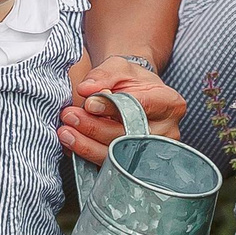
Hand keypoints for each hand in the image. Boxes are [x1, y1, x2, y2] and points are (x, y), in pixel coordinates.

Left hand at [60, 60, 186, 165]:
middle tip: (70, 116)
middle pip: (129, 135)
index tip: (89, 103)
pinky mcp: (136, 166)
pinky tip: (72, 145)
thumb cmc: (130, 80)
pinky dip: (89, 156)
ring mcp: (153, 153)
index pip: (142, 106)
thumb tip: (86, 90)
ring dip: (88, 146)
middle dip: (95, 127)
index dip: (113, 107)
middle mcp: (167, 132)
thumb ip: (103, 75)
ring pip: (119, 155)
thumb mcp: (118, 67)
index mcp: (169, 103)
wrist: (133, 94)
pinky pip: (111, 166)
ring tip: (66, 132)